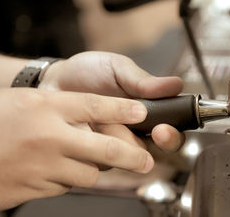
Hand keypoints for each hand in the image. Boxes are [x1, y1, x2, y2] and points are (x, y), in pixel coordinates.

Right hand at [0, 88, 152, 211]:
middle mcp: (49, 136)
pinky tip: (51, 171)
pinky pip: (65, 186)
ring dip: (92, 168)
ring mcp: (43, 166)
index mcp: (44, 107)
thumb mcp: (16, 101)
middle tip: (145, 160)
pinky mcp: (35, 189)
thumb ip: (49, 107)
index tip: (142, 112)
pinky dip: (66, 179)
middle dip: (132, 156)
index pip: (96, 105)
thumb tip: (78, 114)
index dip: (124, 109)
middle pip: (106, 148)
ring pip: (89, 173)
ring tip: (82, 161)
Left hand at [38, 51, 184, 150]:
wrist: (53, 80)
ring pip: (125, 156)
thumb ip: (143, 80)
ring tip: (98, 120)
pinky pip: (99, 160)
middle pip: (153, 151)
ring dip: (115, 139)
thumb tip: (176, 85)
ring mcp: (112, 144)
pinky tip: (83, 128)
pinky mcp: (91, 154)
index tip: (163, 129)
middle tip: (147, 133)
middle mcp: (133, 131)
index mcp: (147, 110)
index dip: (172, 135)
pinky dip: (92, 145)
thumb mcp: (117, 68)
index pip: (171, 129)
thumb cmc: (89, 72)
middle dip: (149, 145)